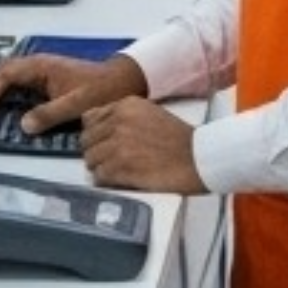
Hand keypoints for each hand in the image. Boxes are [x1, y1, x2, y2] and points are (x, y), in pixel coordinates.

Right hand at [0, 50, 144, 136]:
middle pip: (2, 74)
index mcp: (43, 66)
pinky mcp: (47, 82)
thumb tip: (23, 125)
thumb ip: (50, 114)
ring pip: (9, 79)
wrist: (123, 82)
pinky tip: (4, 111)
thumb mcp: (78, 105)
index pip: (6, 74)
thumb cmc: (104, 90)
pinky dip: (7, 97)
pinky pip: (19, 86)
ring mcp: (42, 73)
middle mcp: (39, 66)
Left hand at [78, 96, 206, 194]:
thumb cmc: (179, 140)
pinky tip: (124, 179)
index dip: (96, 135)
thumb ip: (122, 116)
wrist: (200, 158)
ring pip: (90, 159)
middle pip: (86, 140)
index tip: (105, 144)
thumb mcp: (150, 114)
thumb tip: (93, 125)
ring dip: (102, 168)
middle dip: (97, 152)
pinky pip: (100, 176)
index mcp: (126, 105)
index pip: (90, 119)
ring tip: (120, 171)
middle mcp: (118, 121)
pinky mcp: (121, 166)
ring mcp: (118, 144)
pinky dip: (108, 181)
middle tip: (112, 161)